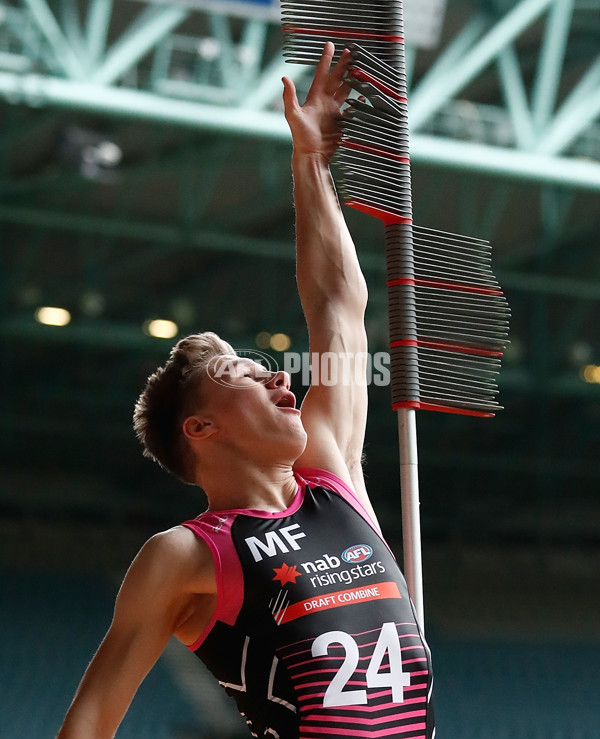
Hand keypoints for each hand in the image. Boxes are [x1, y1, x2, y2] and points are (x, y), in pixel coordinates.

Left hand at [282, 42, 350, 162]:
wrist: (311, 154)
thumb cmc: (300, 136)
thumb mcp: (293, 115)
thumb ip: (289, 97)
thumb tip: (284, 77)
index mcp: (315, 98)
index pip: (322, 74)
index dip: (326, 60)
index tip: (330, 45)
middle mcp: (325, 102)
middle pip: (336, 79)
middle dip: (343, 65)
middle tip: (351, 51)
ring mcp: (334, 111)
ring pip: (345, 90)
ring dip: (352, 79)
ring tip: (360, 68)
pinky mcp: (341, 121)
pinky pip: (351, 107)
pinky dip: (357, 100)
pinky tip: (362, 93)